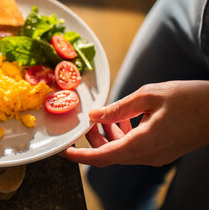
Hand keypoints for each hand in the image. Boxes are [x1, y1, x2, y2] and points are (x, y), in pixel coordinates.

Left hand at [62, 81, 208, 166]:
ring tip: (105, 114)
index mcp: (142, 144)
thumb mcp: (149, 96)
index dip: (79, 156)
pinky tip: (124, 116)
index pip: (101, 157)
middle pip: (108, 154)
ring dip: (108, 135)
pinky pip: (134, 147)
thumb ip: (118, 108)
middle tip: (85, 120)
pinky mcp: (161, 151)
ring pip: (121, 150)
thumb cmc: (190, 99)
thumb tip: (93, 115)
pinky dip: (122, 134)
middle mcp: (148, 156)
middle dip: (92, 139)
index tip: (63, 151)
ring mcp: (156, 156)